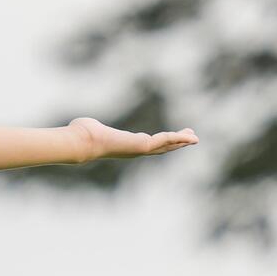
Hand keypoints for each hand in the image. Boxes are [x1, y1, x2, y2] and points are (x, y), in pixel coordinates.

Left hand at [70, 117, 196, 160]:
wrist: (82, 141)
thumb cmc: (82, 135)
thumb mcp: (92, 128)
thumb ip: (92, 127)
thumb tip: (81, 125)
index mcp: (126, 146)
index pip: (148, 144)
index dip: (162, 141)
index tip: (172, 137)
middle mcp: (135, 150)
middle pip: (162, 148)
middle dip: (177, 143)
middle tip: (192, 138)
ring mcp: (139, 149)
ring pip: (166, 145)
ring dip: (182, 142)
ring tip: (195, 139)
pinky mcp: (142, 145)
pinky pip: (165, 140)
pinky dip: (178, 138)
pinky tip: (190, 137)